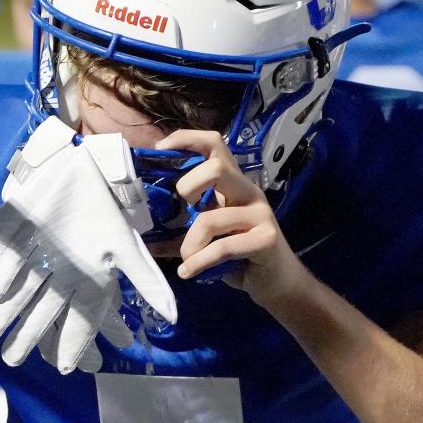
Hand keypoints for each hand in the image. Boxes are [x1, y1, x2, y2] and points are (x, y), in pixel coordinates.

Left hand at [0, 118, 174, 373]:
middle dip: (26, 334)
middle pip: (36, 311)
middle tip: (13, 357)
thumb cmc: (106, 214)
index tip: (67, 365)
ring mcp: (22, 256)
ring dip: (1, 308)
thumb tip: (172, 316)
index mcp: (75, 282)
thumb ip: (146, 282)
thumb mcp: (128, 248)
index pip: (76, 319)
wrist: (85, 173)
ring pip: (10, 288)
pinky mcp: (1, 234)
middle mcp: (47, 276)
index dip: (72, 342)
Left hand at [156, 130, 306, 309]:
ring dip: (190, 245)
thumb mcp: (207, 240)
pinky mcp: (266, 239)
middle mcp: (248, 192)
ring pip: (212, 218)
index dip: (186, 139)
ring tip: (187, 260)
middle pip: (217, 166)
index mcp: (233, 185)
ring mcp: (260, 214)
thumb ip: (181, 231)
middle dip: (188, 186)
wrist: (279, 283)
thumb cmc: (240, 257)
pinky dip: (199, 262)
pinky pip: (223, 247)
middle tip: (184, 209)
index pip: (214, 144)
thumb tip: (144, 237)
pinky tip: (189, 272)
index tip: (160, 148)